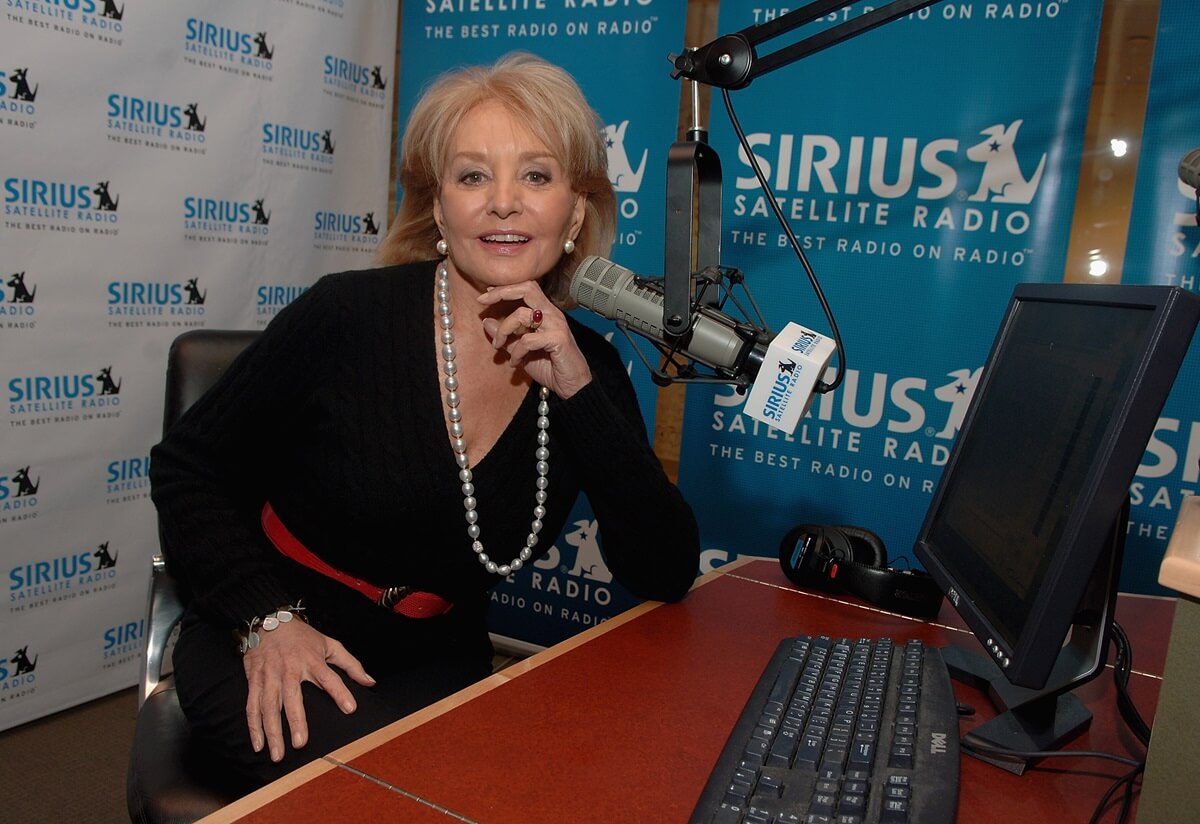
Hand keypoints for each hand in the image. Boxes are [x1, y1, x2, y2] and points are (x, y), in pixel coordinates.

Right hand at [241, 619, 374, 761]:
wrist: (270, 621)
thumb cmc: (302, 637)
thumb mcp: (330, 644)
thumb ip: (351, 664)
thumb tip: (370, 682)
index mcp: (312, 661)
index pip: (329, 678)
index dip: (340, 692)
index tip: (350, 708)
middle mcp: (290, 670)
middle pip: (292, 698)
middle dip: (296, 721)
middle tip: (300, 744)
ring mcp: (270, 676)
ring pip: (269, 706)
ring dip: (272, 731)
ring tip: (277, 754)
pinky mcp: (255, 681)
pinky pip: (252, 706)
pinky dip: (253, 726)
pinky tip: (259, 744)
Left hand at [478, 281, 591, 398]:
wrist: (572, 386)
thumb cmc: (549, 367)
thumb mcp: (521, 351)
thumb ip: (506, 337)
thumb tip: (486, 322)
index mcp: (545, 312)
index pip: (525, 288)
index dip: (504, 288)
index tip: (485, 295)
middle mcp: (552, 314)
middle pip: (526, 289)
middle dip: (501, 292)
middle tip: (482, 300)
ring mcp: (556, 325)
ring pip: (521, 315)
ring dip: (503, 330)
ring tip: (498, 346)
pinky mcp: (558, 340)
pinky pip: (527, 340)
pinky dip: (515, 352)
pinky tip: (514, 363)